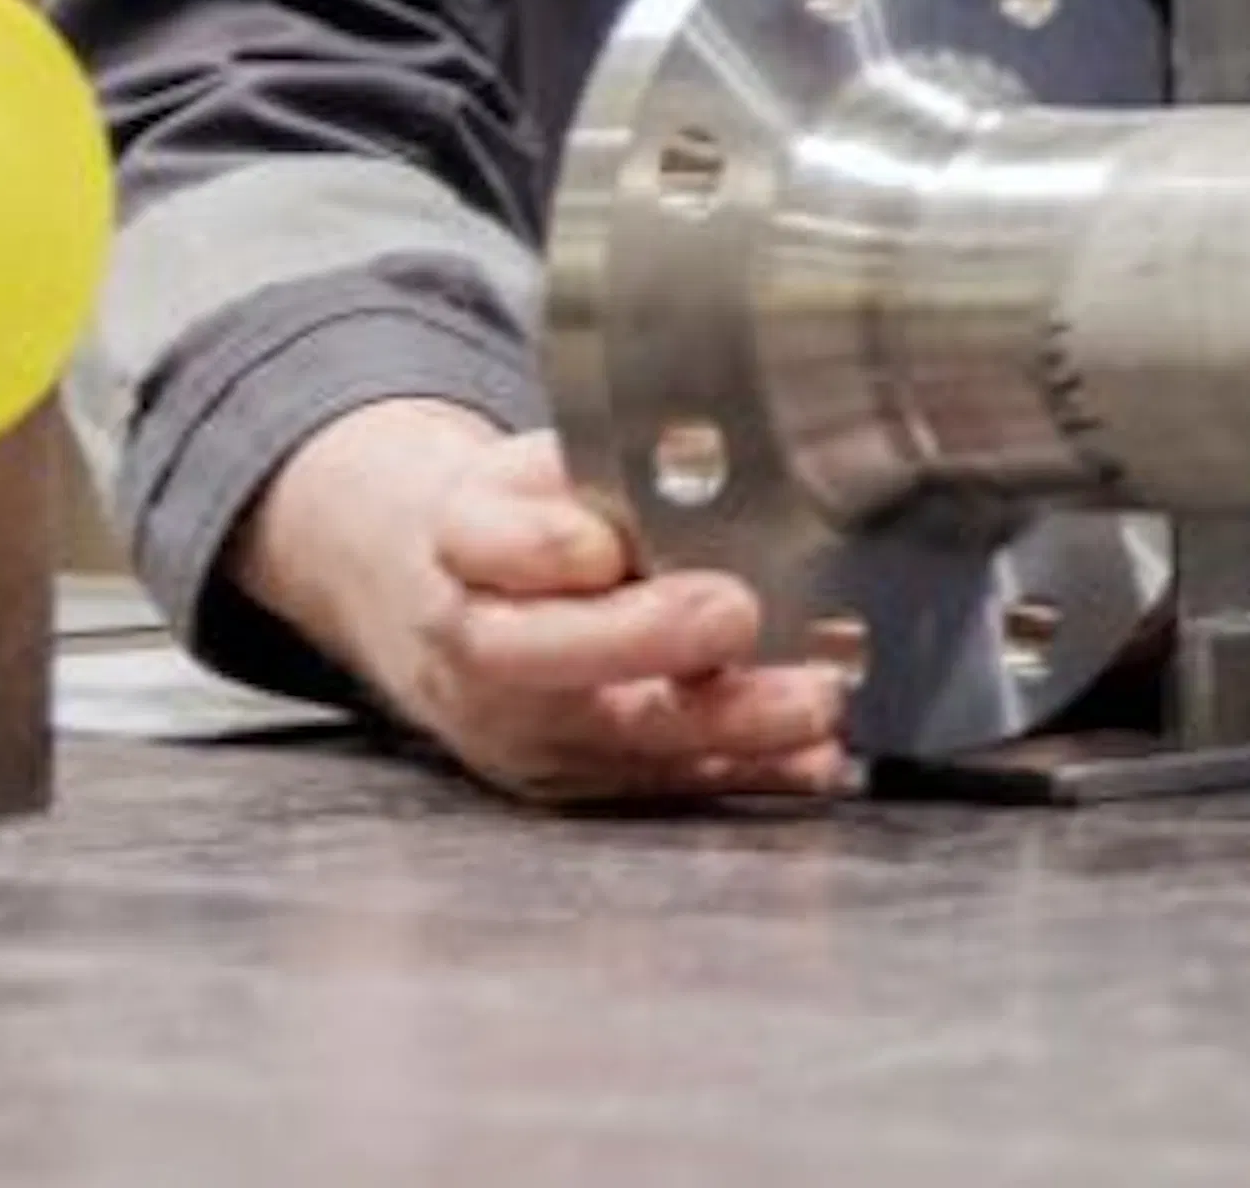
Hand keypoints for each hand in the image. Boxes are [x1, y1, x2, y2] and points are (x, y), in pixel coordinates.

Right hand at [228, 399, 853, 807]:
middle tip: (736, 614)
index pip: (489, 548)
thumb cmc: (511, 519)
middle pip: (546, 661)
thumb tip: (682, 469)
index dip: (545, 550)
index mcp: (461, 548)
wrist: (438, 600)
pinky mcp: (575, 783)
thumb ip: (591, 467)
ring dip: (726, 726)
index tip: (605, 543)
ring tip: (811, 699)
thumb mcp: (531, 462)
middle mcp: (478, 654)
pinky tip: (810, 760)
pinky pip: (660, 786)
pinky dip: (743, 772)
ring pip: (618, 740)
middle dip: (647, 643)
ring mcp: (524, 732)